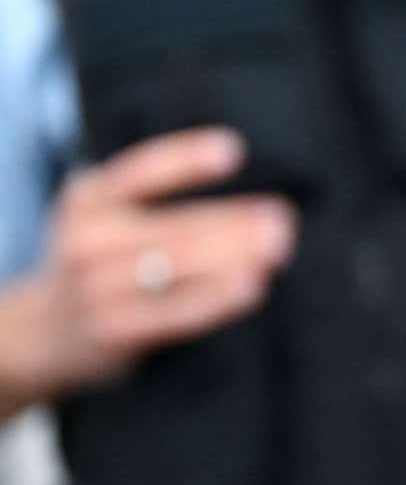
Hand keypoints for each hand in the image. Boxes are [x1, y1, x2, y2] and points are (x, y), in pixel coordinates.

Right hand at [17, 128, 296, 400]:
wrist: (44, 333)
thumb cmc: (99, 267)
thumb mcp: (108, 219)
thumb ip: (154, 203)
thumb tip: (247, 205)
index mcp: (89, 198)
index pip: (141, 170)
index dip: (186, 158)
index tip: (232, 150)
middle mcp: (87, 238)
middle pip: (174, 224)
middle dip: (234, 221)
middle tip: (281, 218)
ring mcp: (97, 286)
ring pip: (179, 265)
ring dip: (235, 255)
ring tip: (278, 246)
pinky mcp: (114, 328)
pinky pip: (178, 310)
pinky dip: (218, 296)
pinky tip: (252, 285)